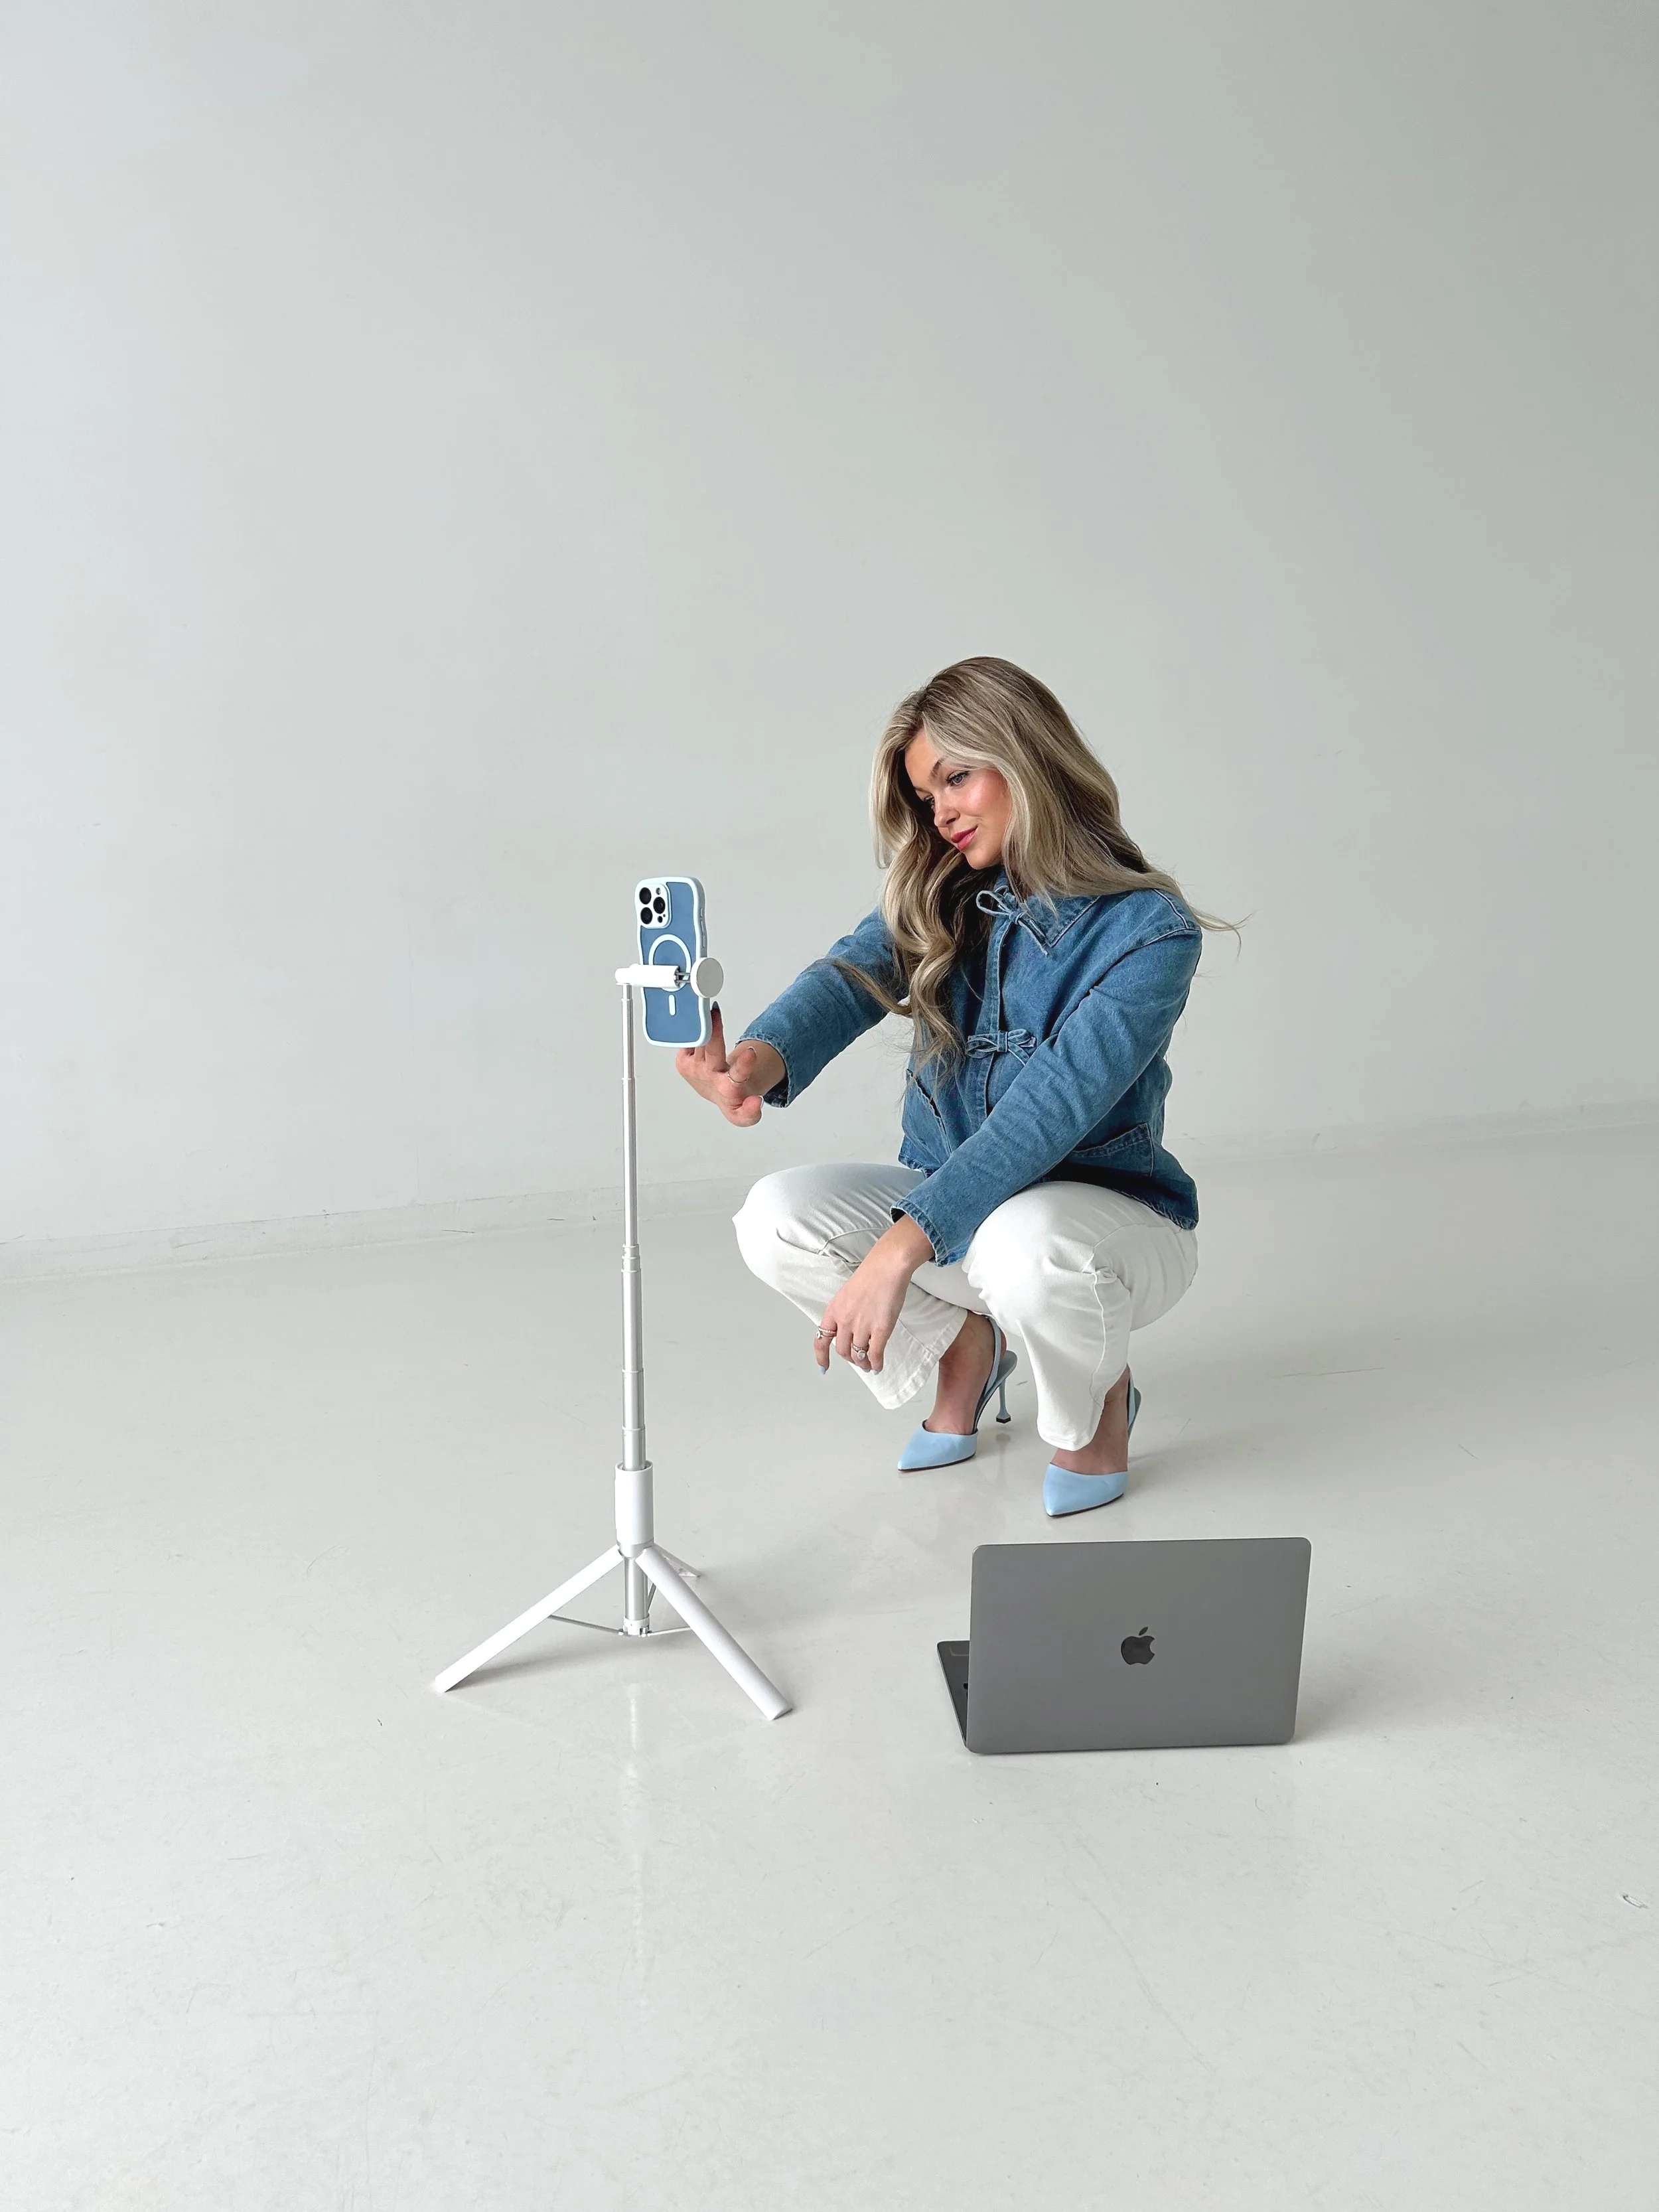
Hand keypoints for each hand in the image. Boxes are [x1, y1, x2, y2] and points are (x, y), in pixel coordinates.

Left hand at [676, 1006, 783, 1126]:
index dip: (744, 1065)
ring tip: (709, 1008)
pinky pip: (688, 1041)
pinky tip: (699, 1018)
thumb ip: (751, 1112)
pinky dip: (694, 1029)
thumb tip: (757, 1102)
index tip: (751, 1052)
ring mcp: (693, 1069)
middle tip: (716, 1016)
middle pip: (712, 1052)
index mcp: (728, 1089)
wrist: (716, 1094)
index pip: (737, 1076)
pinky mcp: (682, 1062)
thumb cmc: (731, 1096)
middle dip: (714, 1035)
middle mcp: (709, 1077)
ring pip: (700, 1042)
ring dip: (703, 1025)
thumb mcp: (744, 1114)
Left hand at [815, 1217, 934, 1372]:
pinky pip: (875, 1354)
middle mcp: (844, 1321)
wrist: (887, 1267)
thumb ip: (845, 1312)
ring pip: (858, 1355)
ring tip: (869, 1364)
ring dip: (864, 1363)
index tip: (824, 1367)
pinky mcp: (879, 1330)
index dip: (822, 1356)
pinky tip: (878, 1366)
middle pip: (842, 1350)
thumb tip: (850, 1329)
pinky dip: (876, 1364)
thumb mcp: (847, 1294)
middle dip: (850, 1358)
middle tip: (858, 1360)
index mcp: (834, 1311)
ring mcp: (861, 1327)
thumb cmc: (871, 1275)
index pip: (821, 1339)